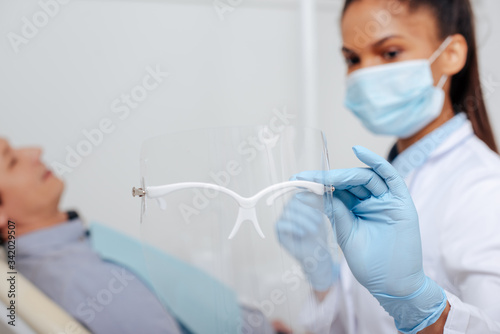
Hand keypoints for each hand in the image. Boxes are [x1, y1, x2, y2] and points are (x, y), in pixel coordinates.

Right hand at [275, 193, 338, 291]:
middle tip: (320, 220)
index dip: (307, 190)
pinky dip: (294, 227)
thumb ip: (324, 201)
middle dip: (308, 209)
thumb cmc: (322, 234)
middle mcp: (289, 207)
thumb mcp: (326, 215)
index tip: (320, 196)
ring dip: (303, 220)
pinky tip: (304, 233)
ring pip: (288, 211)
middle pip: (294, 199)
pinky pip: (281, 224)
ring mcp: (282, 218)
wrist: (316, 257)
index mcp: (299, 200)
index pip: (301, 190)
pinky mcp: (278, 230)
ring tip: (315, 229)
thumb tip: (324, 190)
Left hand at [295, 146, 446, 333]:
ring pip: (366, 177)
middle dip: (326, 178)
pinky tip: (359, 152)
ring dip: (344, 174)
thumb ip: (335, 212)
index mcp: (356, 209)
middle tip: (305, 177)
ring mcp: (387, 200)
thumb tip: (311, 193)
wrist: (393, 286)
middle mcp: (371, 201)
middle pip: (349, 181)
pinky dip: (376, 162)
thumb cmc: (370, 265)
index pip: (336, 189)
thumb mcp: (346, 234)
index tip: (296, 180)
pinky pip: (390, 176)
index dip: (317, 183)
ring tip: (326, 176)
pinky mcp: (401, 202)